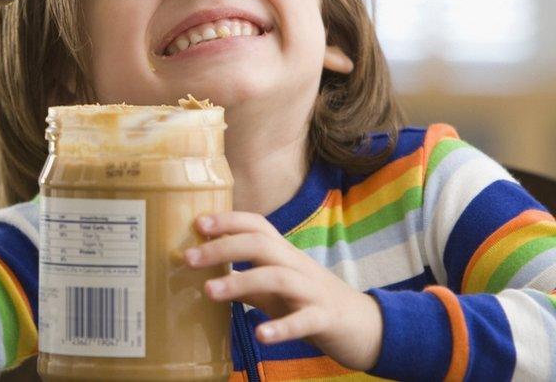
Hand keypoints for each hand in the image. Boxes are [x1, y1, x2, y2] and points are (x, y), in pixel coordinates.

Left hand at [183, 211, 382, 370]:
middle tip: (188, 258)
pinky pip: (303, 320)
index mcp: (284, 255)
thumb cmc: (312, 303)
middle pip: (261, 244)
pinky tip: (260, 335)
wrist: (368, 327)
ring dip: (240, 281)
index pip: (257, 226)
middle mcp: (297, 266)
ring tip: (208, 291)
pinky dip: (281, 327)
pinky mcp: (325, 318)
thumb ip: (246, 282)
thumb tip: (207, 277)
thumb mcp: (275, 290)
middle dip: (223, 247)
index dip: (229, 220)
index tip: (197, 223)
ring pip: (277, 277)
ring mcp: (313, 291)